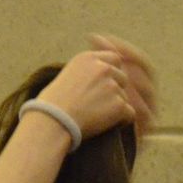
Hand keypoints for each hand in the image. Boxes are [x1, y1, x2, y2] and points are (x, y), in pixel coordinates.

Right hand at [36, 35, 154, 139]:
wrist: (52, 121)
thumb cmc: (53, 104)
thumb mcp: (68, 74)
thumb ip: (88, 70)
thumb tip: (104, 74)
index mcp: (88, 58)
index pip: (114, 59)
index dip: (111, 74)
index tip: (101, 87)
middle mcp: (103, 68)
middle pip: (122, 78)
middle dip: (115, 91)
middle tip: (96, 105)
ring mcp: (112, 86)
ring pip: (125, 96)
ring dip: (116, 107)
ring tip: (95, 116)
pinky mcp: (119, 104)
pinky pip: (130, 113)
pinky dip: (121, 121)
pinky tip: (105, 125)